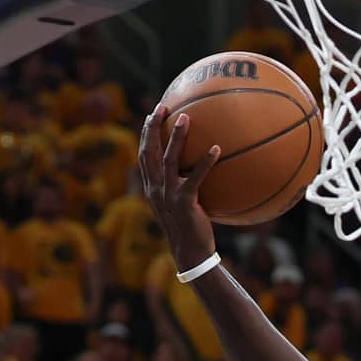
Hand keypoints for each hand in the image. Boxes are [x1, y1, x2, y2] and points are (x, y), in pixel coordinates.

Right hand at [138, 105, 219, 269]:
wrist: (190, 252)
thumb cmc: (190, 228)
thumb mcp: (180, 205)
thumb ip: (182, 186)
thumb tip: (195, 170)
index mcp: (152, 188)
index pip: (143, 155)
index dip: (145, 134)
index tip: (151, 115)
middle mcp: (155, 189)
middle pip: (150, 151)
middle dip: (154, 127)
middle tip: (162, 107)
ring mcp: (168, 195)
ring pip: (169, 160)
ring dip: (176, 137)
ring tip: (185, 118)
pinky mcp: (184, 203)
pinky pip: (195, 178)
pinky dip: (205, 162)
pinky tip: (216, 149)